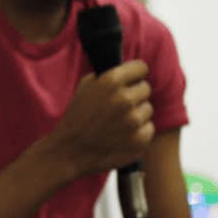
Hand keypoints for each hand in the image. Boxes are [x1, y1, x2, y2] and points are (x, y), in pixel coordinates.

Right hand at [47, 60, 154, 178]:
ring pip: (148, 109)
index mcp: (111, 82)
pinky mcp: (140, 140)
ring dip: (136, 113)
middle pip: (146, 88)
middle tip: (118, 104)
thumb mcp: (85, 86)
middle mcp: (125, 99)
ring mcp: (134, 121)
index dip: (134, 73)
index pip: (141, 67)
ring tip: (117, 121)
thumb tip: (129, 71)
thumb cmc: (77, 116)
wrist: (69, 150)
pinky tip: (121, 134)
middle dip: (134, 94)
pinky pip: (148, 128)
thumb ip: (108, 75)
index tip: (130, 79)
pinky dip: (138, 131)